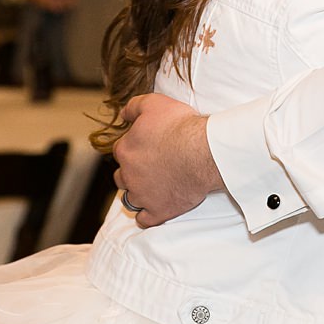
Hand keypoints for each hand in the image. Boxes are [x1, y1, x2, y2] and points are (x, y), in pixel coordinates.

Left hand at [112, 93, 221, 227]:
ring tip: (150, 189)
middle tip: (148, 168)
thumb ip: (133, 107)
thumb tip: (123, 114)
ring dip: (137, 194)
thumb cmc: (181, 126)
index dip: (132, 148)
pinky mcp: (158, 211)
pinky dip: (146, 216)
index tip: (145, 148)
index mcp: (126, 150)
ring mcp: (143, 195)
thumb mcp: (154, 103)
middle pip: (121, 177)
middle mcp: (129, 174)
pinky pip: (144, 220)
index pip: (120, 151)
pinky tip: (153, 209)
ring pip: (129, 199)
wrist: (203, 151)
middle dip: (131, 173)